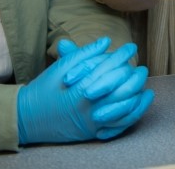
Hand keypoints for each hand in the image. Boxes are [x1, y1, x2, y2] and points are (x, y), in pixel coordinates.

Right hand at [17, 37, 153, 144]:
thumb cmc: (47, 87)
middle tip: (142, 66)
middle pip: (122, 87)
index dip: (122, 54)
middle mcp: (90, 104)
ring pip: (125, 108)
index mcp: (82, 85)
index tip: (131, 46)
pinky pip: (119, 125)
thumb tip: (106, 41)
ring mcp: (92, 120)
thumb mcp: (63, 65)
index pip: (110, 66)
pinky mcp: (93, 132)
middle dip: (135, 75)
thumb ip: (86, 53)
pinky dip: (132, 114)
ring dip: (137, 94)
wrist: (29, 117)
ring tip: (145, 84)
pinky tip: (138, 104)